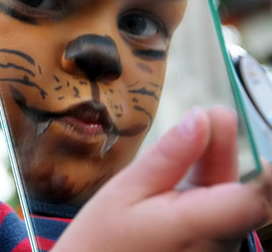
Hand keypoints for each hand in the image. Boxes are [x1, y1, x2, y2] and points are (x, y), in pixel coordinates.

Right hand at [52, 107, 271, 251]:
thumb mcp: (125, 190)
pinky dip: (212, 194)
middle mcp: (219, 246)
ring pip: (240, 205)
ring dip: (220, 172)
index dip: (246, 157)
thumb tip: (203, 117)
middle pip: (249, 195)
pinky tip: (183, 182)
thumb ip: (170, 156)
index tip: (219, 121)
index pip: (253, 196)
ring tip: (186, 151)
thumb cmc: (101, 238)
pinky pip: (226, 219)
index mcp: (196, 228)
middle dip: (229, 155)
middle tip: (205, 119)